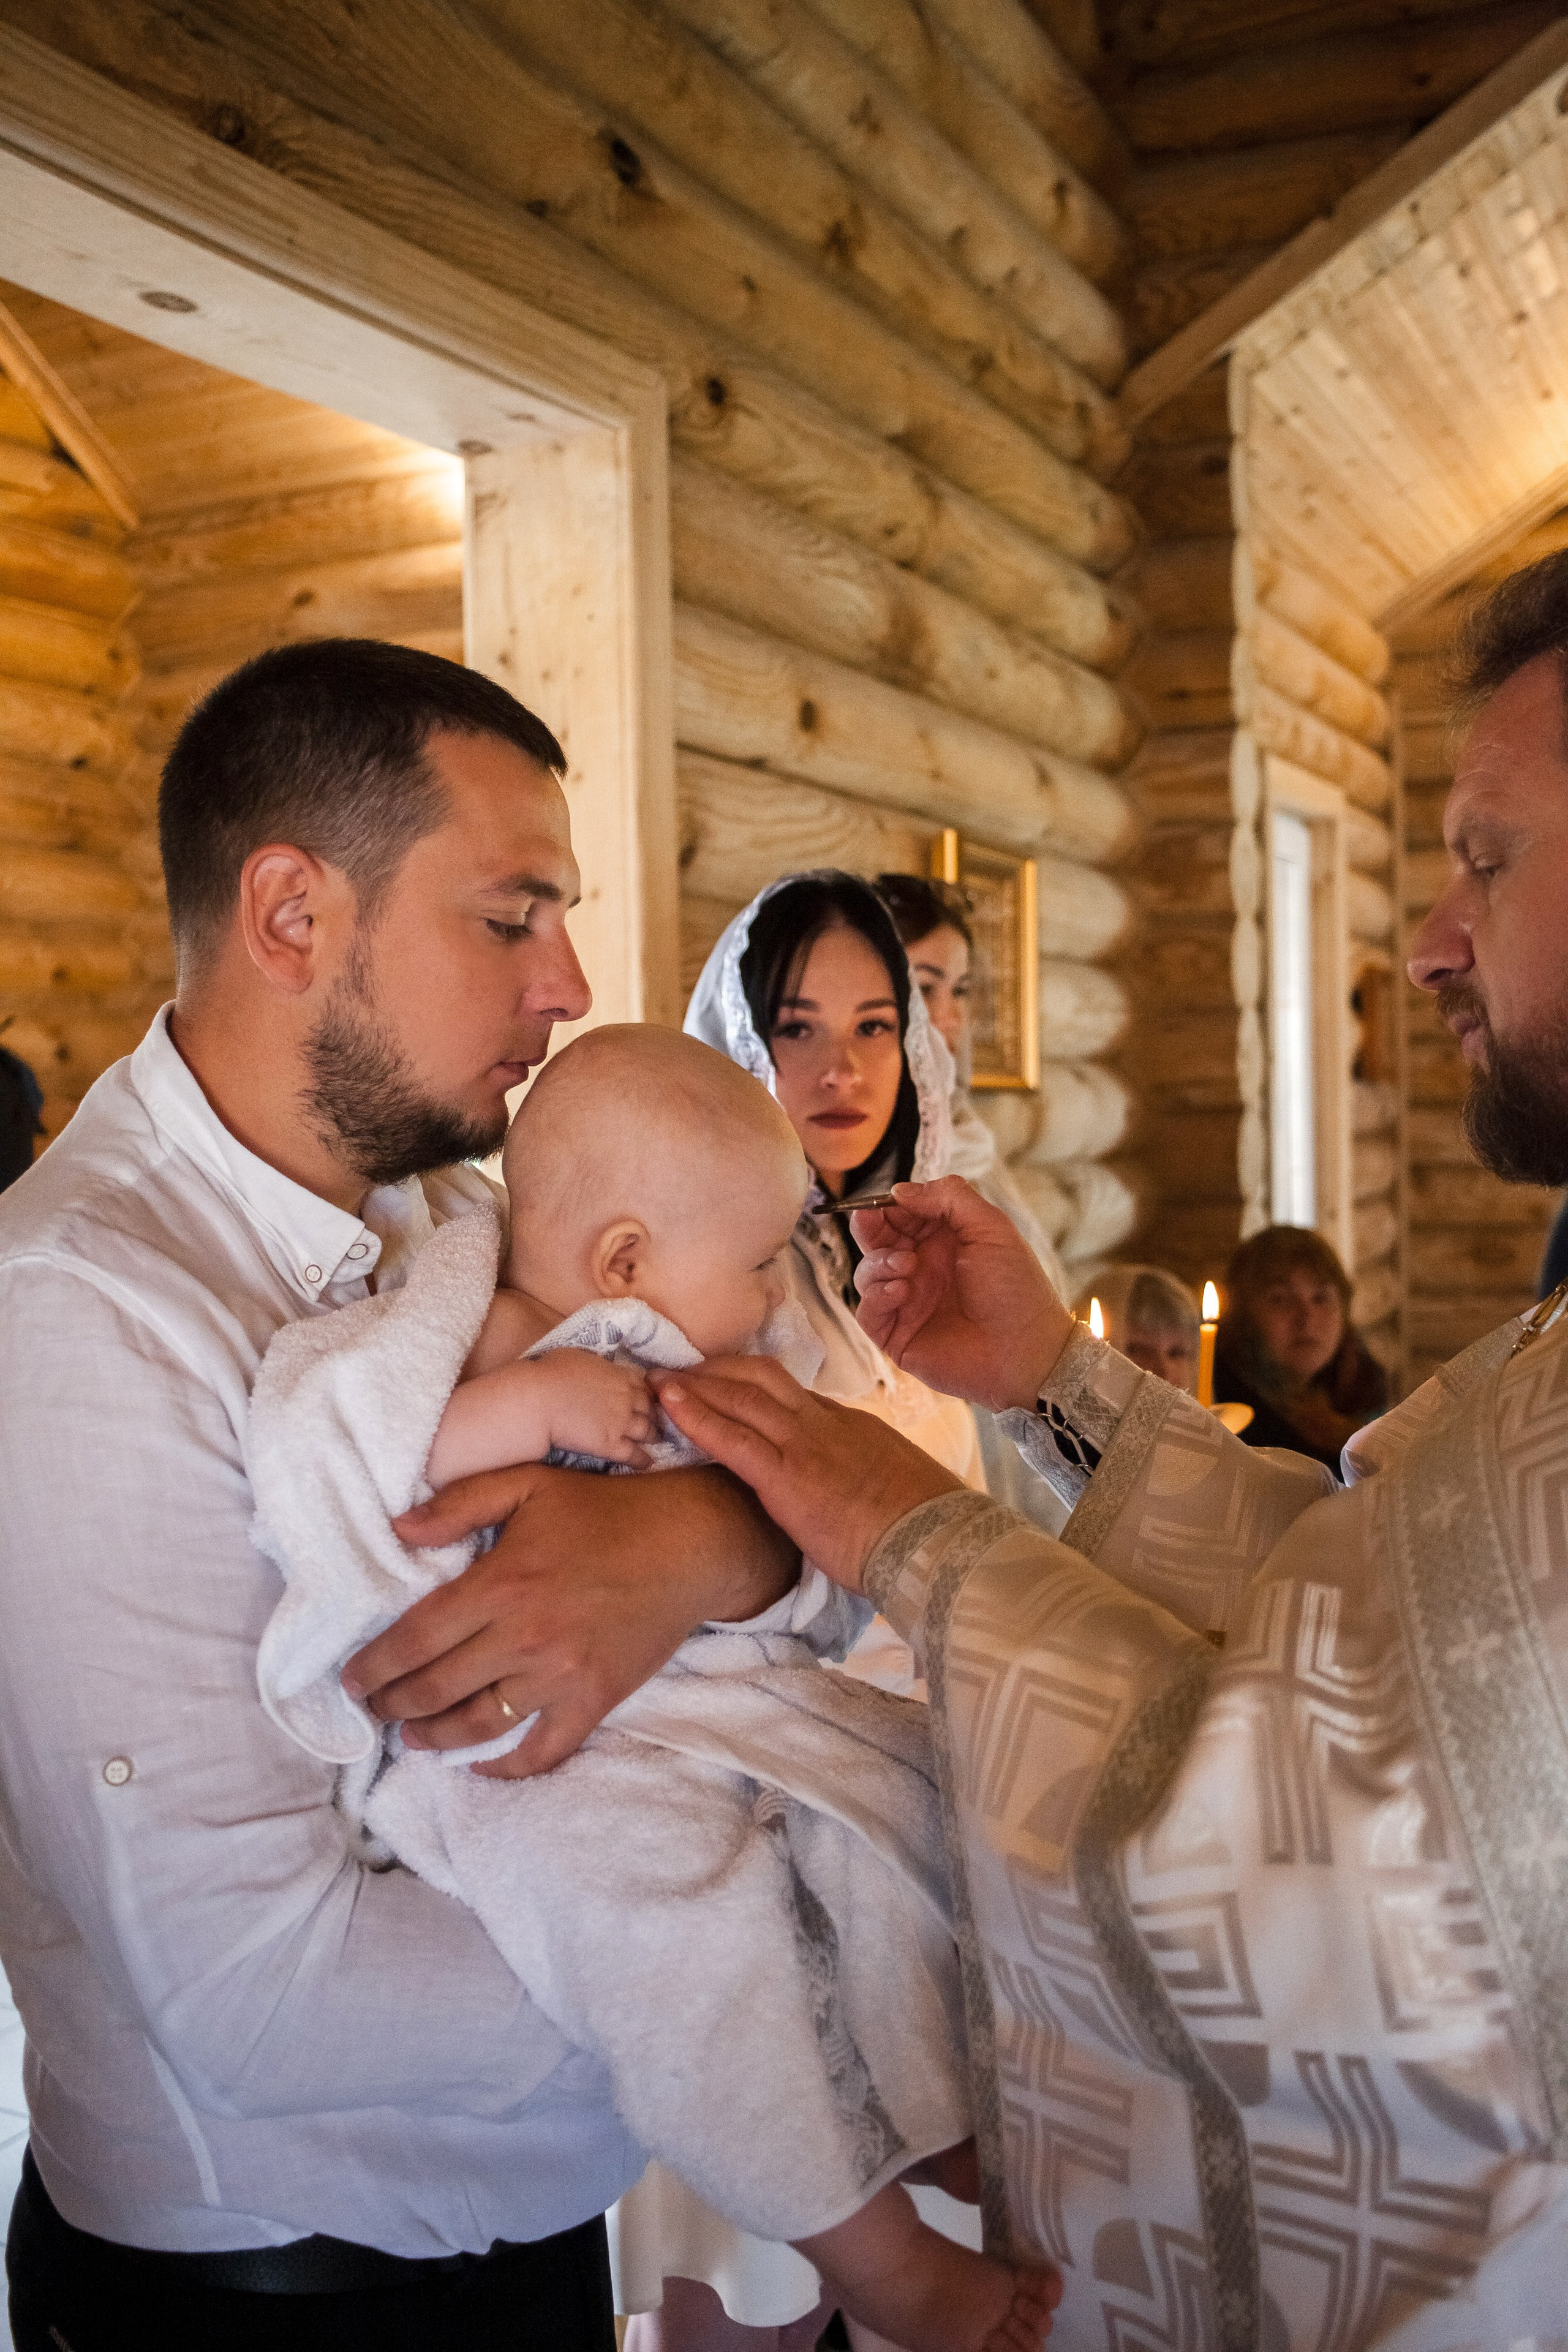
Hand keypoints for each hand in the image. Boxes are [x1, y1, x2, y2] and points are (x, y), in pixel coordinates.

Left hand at [342, 1462, 797, 1775]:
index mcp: (501, 1582)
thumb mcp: (529, 1483)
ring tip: (412, 1738)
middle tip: (374, 1710)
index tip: (351, 1681)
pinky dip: (506, 1766)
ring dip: (435, 1739)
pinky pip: (542, 1749)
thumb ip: (460, 1504)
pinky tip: (479, 1764)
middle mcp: (525, 1635)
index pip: (416, 1638)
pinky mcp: (595, 1699)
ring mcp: (562, 1674)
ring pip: (480, 1724)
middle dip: (394, 1706)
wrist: (690, 1543)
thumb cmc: (605, 1510)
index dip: (375, 1666)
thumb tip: (398, 1530)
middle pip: (437, 1688)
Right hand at [542, 1348, 656, 1463]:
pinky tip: (647, 1463)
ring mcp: (622, 1424)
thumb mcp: (578, 1357)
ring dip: (653, 1435)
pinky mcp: (612, 1446)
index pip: (643, 1385)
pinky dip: (643, 1459)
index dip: (644, 1393)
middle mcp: (628, 1399)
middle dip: (652, 1415)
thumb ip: (595, 1364)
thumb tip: (594, 1367)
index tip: (644, 1398)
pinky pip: (634, 1454)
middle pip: (649, 1408)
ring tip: (655, 1440)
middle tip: (654, 1420)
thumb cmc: (551, 1373)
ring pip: (647, 1431)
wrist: (540, 1401)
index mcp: (620, 1376)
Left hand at [653, 1357, 960, 1592]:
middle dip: (718, 1370)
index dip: (752, 1388)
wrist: (935, 1542)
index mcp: (852, 1427)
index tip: (725, 1386)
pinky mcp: (786, 1477)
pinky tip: (667, 1405)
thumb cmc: (924, 1530)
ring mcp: (804, 1446)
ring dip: (696, 1385)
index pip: (793, 1396)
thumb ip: (869, 1481)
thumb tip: (863, 1496)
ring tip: (658, 1380)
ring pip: (741, 1398)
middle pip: (761, 1379)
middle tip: (681, 1368)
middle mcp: (824, 1425)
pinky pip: (732, 1438)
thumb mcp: (898, 1490)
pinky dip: (695, 1416)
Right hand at [851, 1176, 1072, 1411]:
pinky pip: (867, 1311)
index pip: (902, 1215)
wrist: (1024, 1350)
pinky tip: (901, 1290)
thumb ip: (949, 1198)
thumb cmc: (1015, 1288)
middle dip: (869, 1227)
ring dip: (878, 1262)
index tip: (888, 1201)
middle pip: (877, 1240)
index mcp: (943, 1241)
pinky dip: (876, 1296)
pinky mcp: (897, 1335)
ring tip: (907, 1266)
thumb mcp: (990, 1227)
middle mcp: (922, 1269)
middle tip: (870, 1222)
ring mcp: (908, 1302)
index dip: (890, 1206)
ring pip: (867, 1272)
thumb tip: (900, 1190)